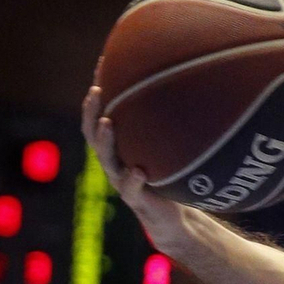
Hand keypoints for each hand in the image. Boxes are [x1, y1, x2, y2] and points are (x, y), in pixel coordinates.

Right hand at [81, 85, 196, 257]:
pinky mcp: (137, 201)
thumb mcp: (171, 148)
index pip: (101, 115)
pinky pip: (132, 190)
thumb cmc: (173, 176)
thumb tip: (191, 84)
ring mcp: (123, 181)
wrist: (177, 218)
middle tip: (96, 92)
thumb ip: (172, 125)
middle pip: (93, 134)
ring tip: (107, 123)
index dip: (99, 92)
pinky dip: (133, 180)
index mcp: (119, 147)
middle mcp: (115, 161)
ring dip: (105, 141)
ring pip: (107, 160)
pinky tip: (139, 171)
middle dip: (92, 112)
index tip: (102, 64)